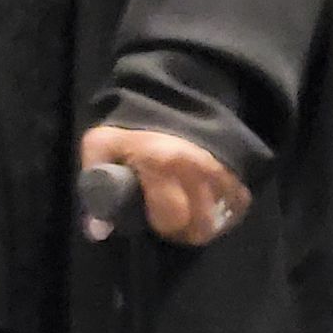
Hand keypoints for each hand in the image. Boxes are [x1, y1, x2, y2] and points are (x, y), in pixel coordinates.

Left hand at [79, 123, 250, 247]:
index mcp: (161, 162)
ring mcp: (221, 168)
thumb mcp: (101, 146)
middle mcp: (197, 167)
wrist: (169, 101)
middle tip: (170, 221)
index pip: (172, 217)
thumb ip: (94, 186)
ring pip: (220, 218)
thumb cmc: (131, 131)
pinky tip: (208, 209)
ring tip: (187, 216)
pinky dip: (225, 213)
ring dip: (203, 224)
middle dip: (183, 231)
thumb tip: (98, 231)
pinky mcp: (236, 169)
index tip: (154, 220)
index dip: (161, 226)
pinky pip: (238, 205)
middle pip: (200, 224)